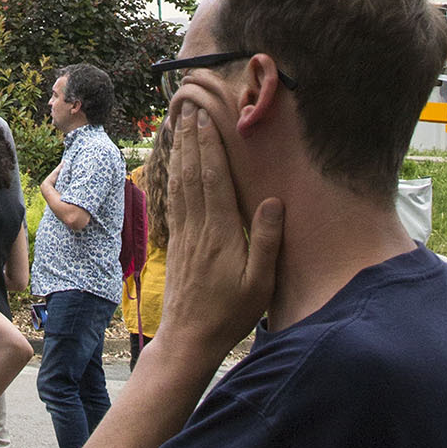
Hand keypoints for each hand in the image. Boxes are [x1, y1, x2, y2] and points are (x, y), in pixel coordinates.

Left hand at [156, 96, 281, 364]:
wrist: (189, 339)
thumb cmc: (230, 314)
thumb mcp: (260, 284)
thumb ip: (267, 241)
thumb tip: (274, 200)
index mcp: (221, 234)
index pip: (213, 179)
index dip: (209, 146)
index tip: (206, 118)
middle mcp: (198, 228)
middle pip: (193, 173)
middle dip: (191, 139)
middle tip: (189, 107)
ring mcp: (184, 235)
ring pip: (180, 183)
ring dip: (180, 151)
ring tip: (179, 126)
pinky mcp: (176, 243)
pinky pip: (173, 200)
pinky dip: (173, 176)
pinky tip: (174, 165)